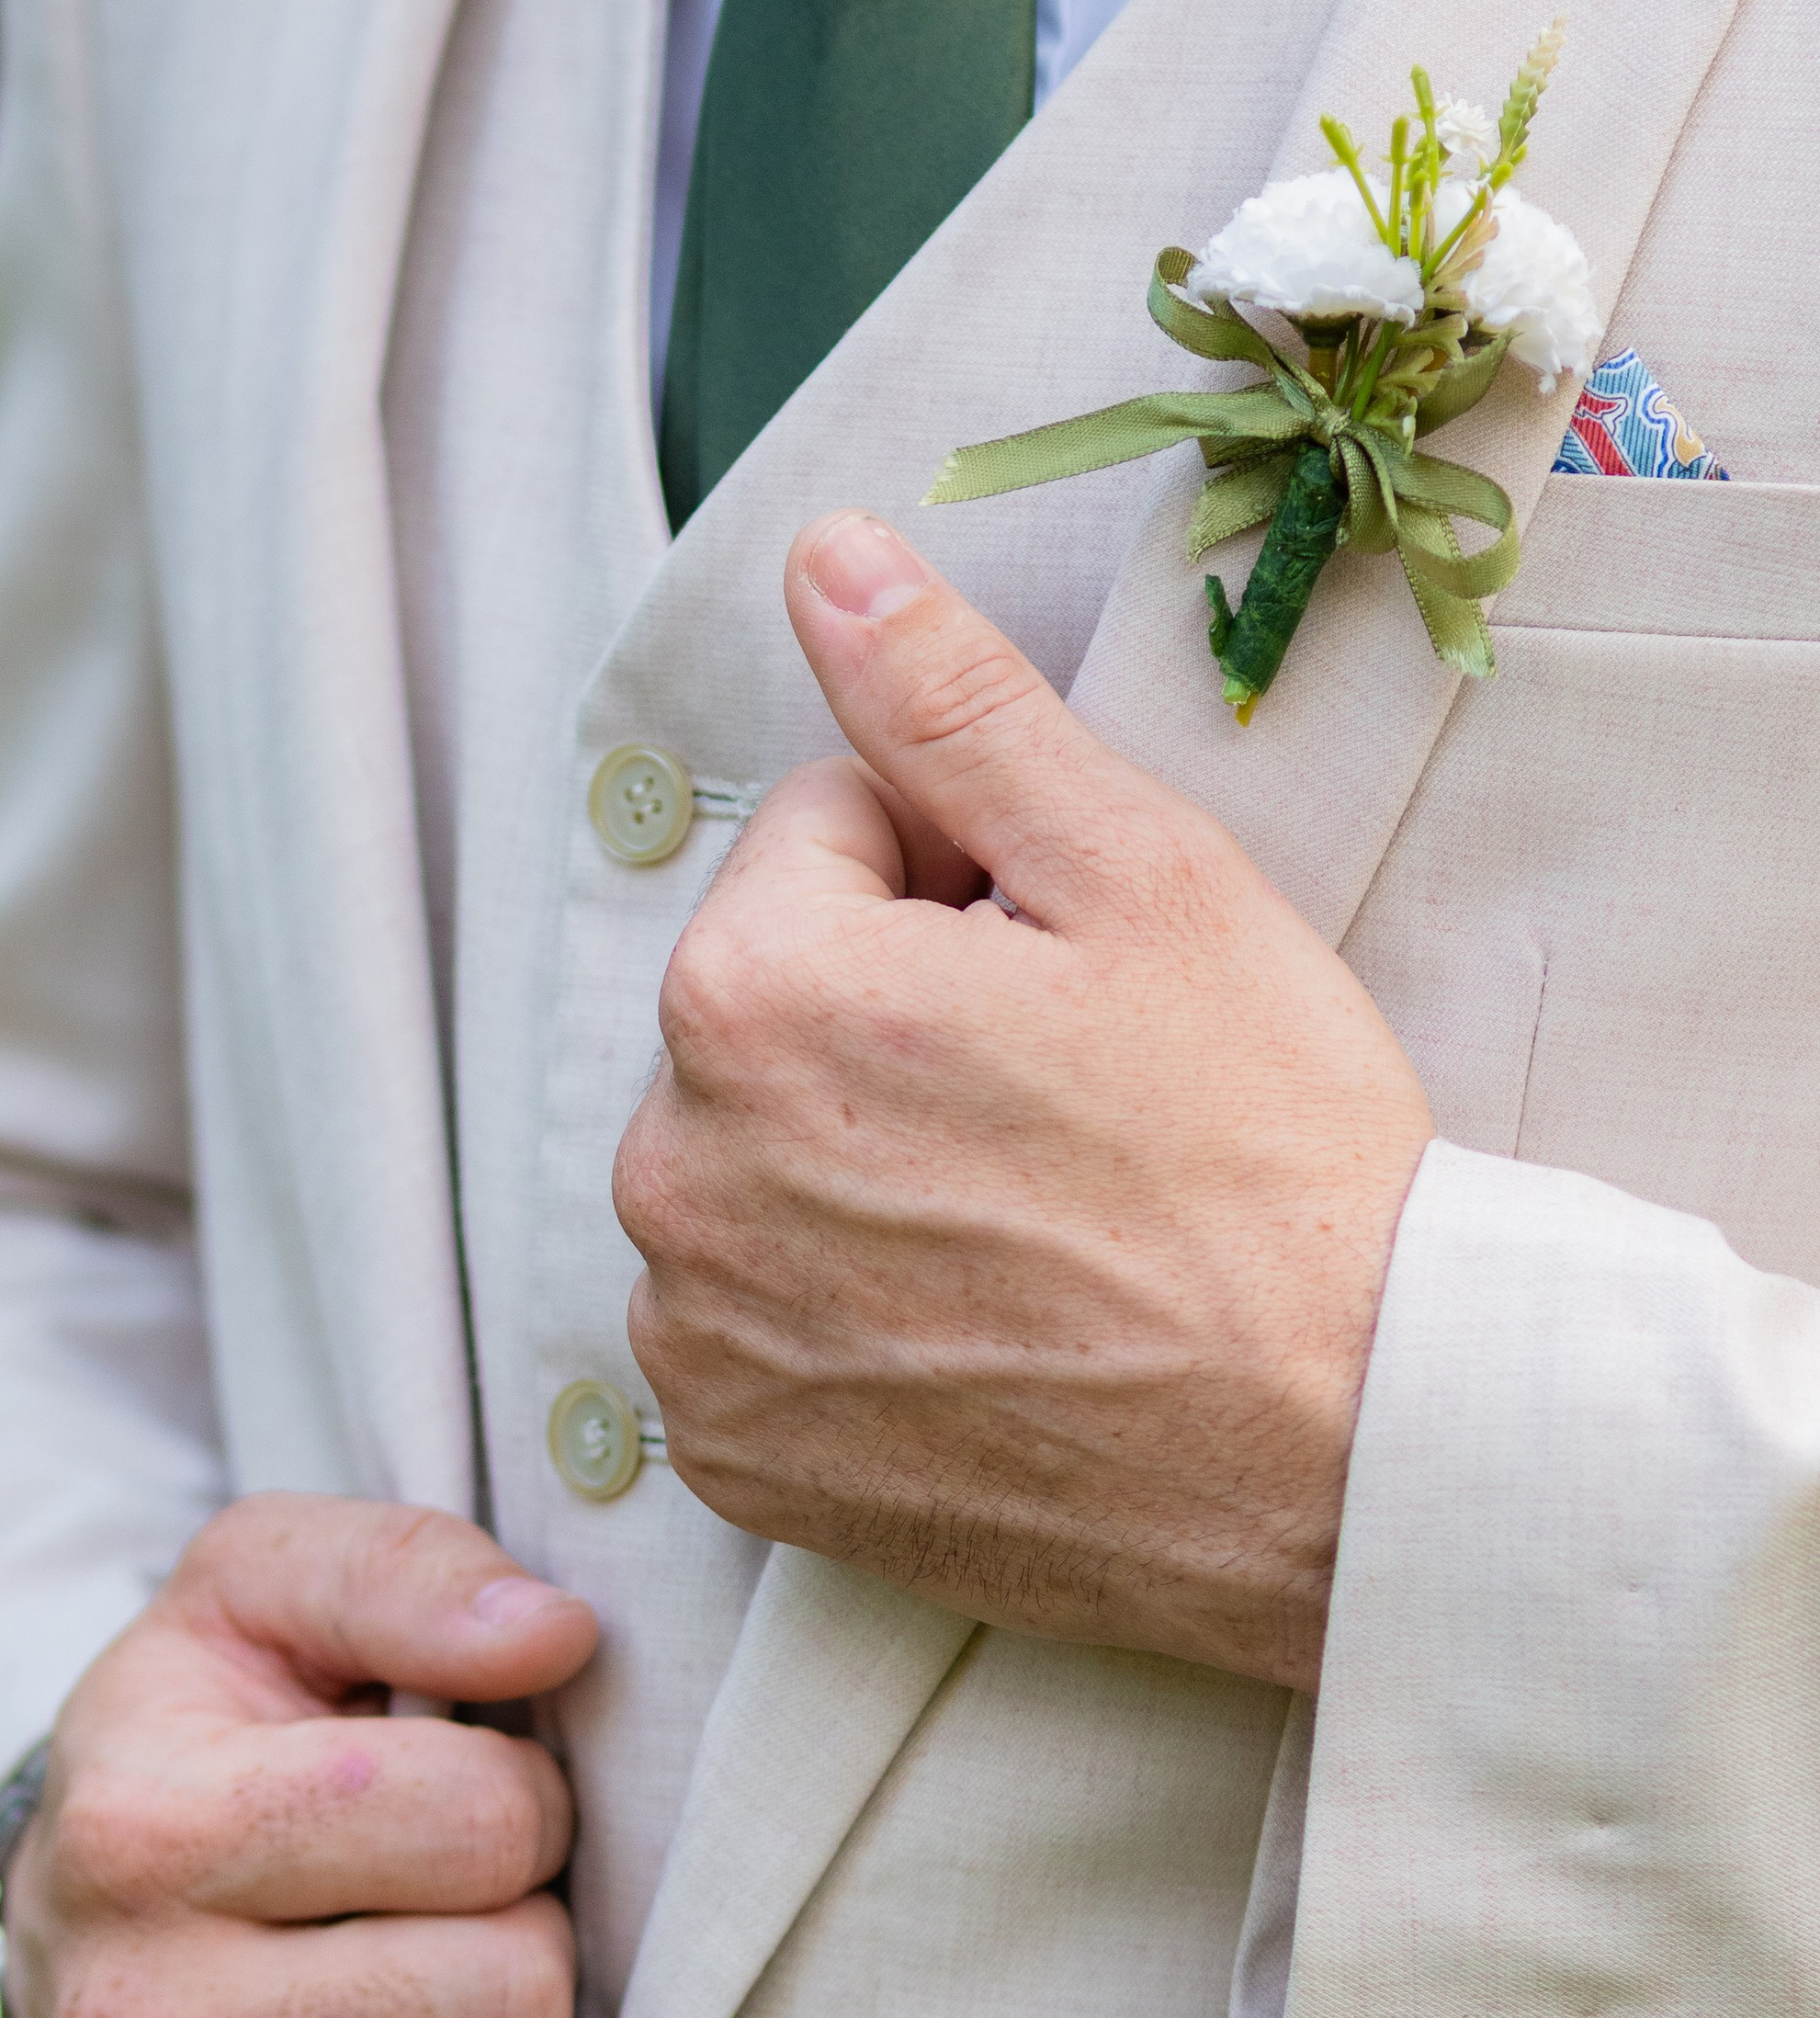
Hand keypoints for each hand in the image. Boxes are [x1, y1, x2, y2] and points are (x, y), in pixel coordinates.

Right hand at [0, 1496, 597, 2017]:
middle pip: (516, 1994)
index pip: (486, 1819)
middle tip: (439, 1923)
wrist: (66, 1939)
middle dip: (523, 1938)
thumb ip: (406, 1572)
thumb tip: (554, 1635)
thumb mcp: (264, 1597)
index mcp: (141, 1828)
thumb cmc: (208, 1746)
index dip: (514, 1798)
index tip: (446, 1801)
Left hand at [612, 513, 1433, 1690]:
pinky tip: (979, 1327)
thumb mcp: (1140, 877)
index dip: (964, 878)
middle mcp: (674, 1166)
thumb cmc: (1266, 1160)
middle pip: (774, 1002)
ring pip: (759, 1159)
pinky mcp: (736, 1453)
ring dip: (860, 1162)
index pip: (823, 834)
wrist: (1343, 1451)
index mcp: (750, 988)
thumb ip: (951, 707)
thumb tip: (827, 563)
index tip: (1070, 974)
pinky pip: (754, 1321)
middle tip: (1067, 1105)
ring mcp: (697, 1330)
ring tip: (1034, 1222)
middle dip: (894, 1015)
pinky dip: (843, 1312)